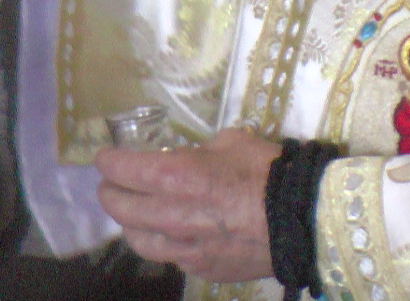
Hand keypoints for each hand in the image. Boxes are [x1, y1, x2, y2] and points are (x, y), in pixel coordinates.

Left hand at [96, 128, 279, 282]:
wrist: (304, 218)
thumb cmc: (267, 170)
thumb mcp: (230, 141)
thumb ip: (199, 151)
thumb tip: (190, 156)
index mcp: (175, 176)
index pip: (121, 170)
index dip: (107, 162)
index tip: (105, 158)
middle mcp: (171, 215)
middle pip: (119, 208)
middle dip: (109, 192)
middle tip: (110, 183)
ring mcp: (185, 248)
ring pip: (137, 241)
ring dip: (128, 223)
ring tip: (132, 213)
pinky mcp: (202, 269)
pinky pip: (170, 257)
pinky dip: (162, 243)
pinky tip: (169, 234)